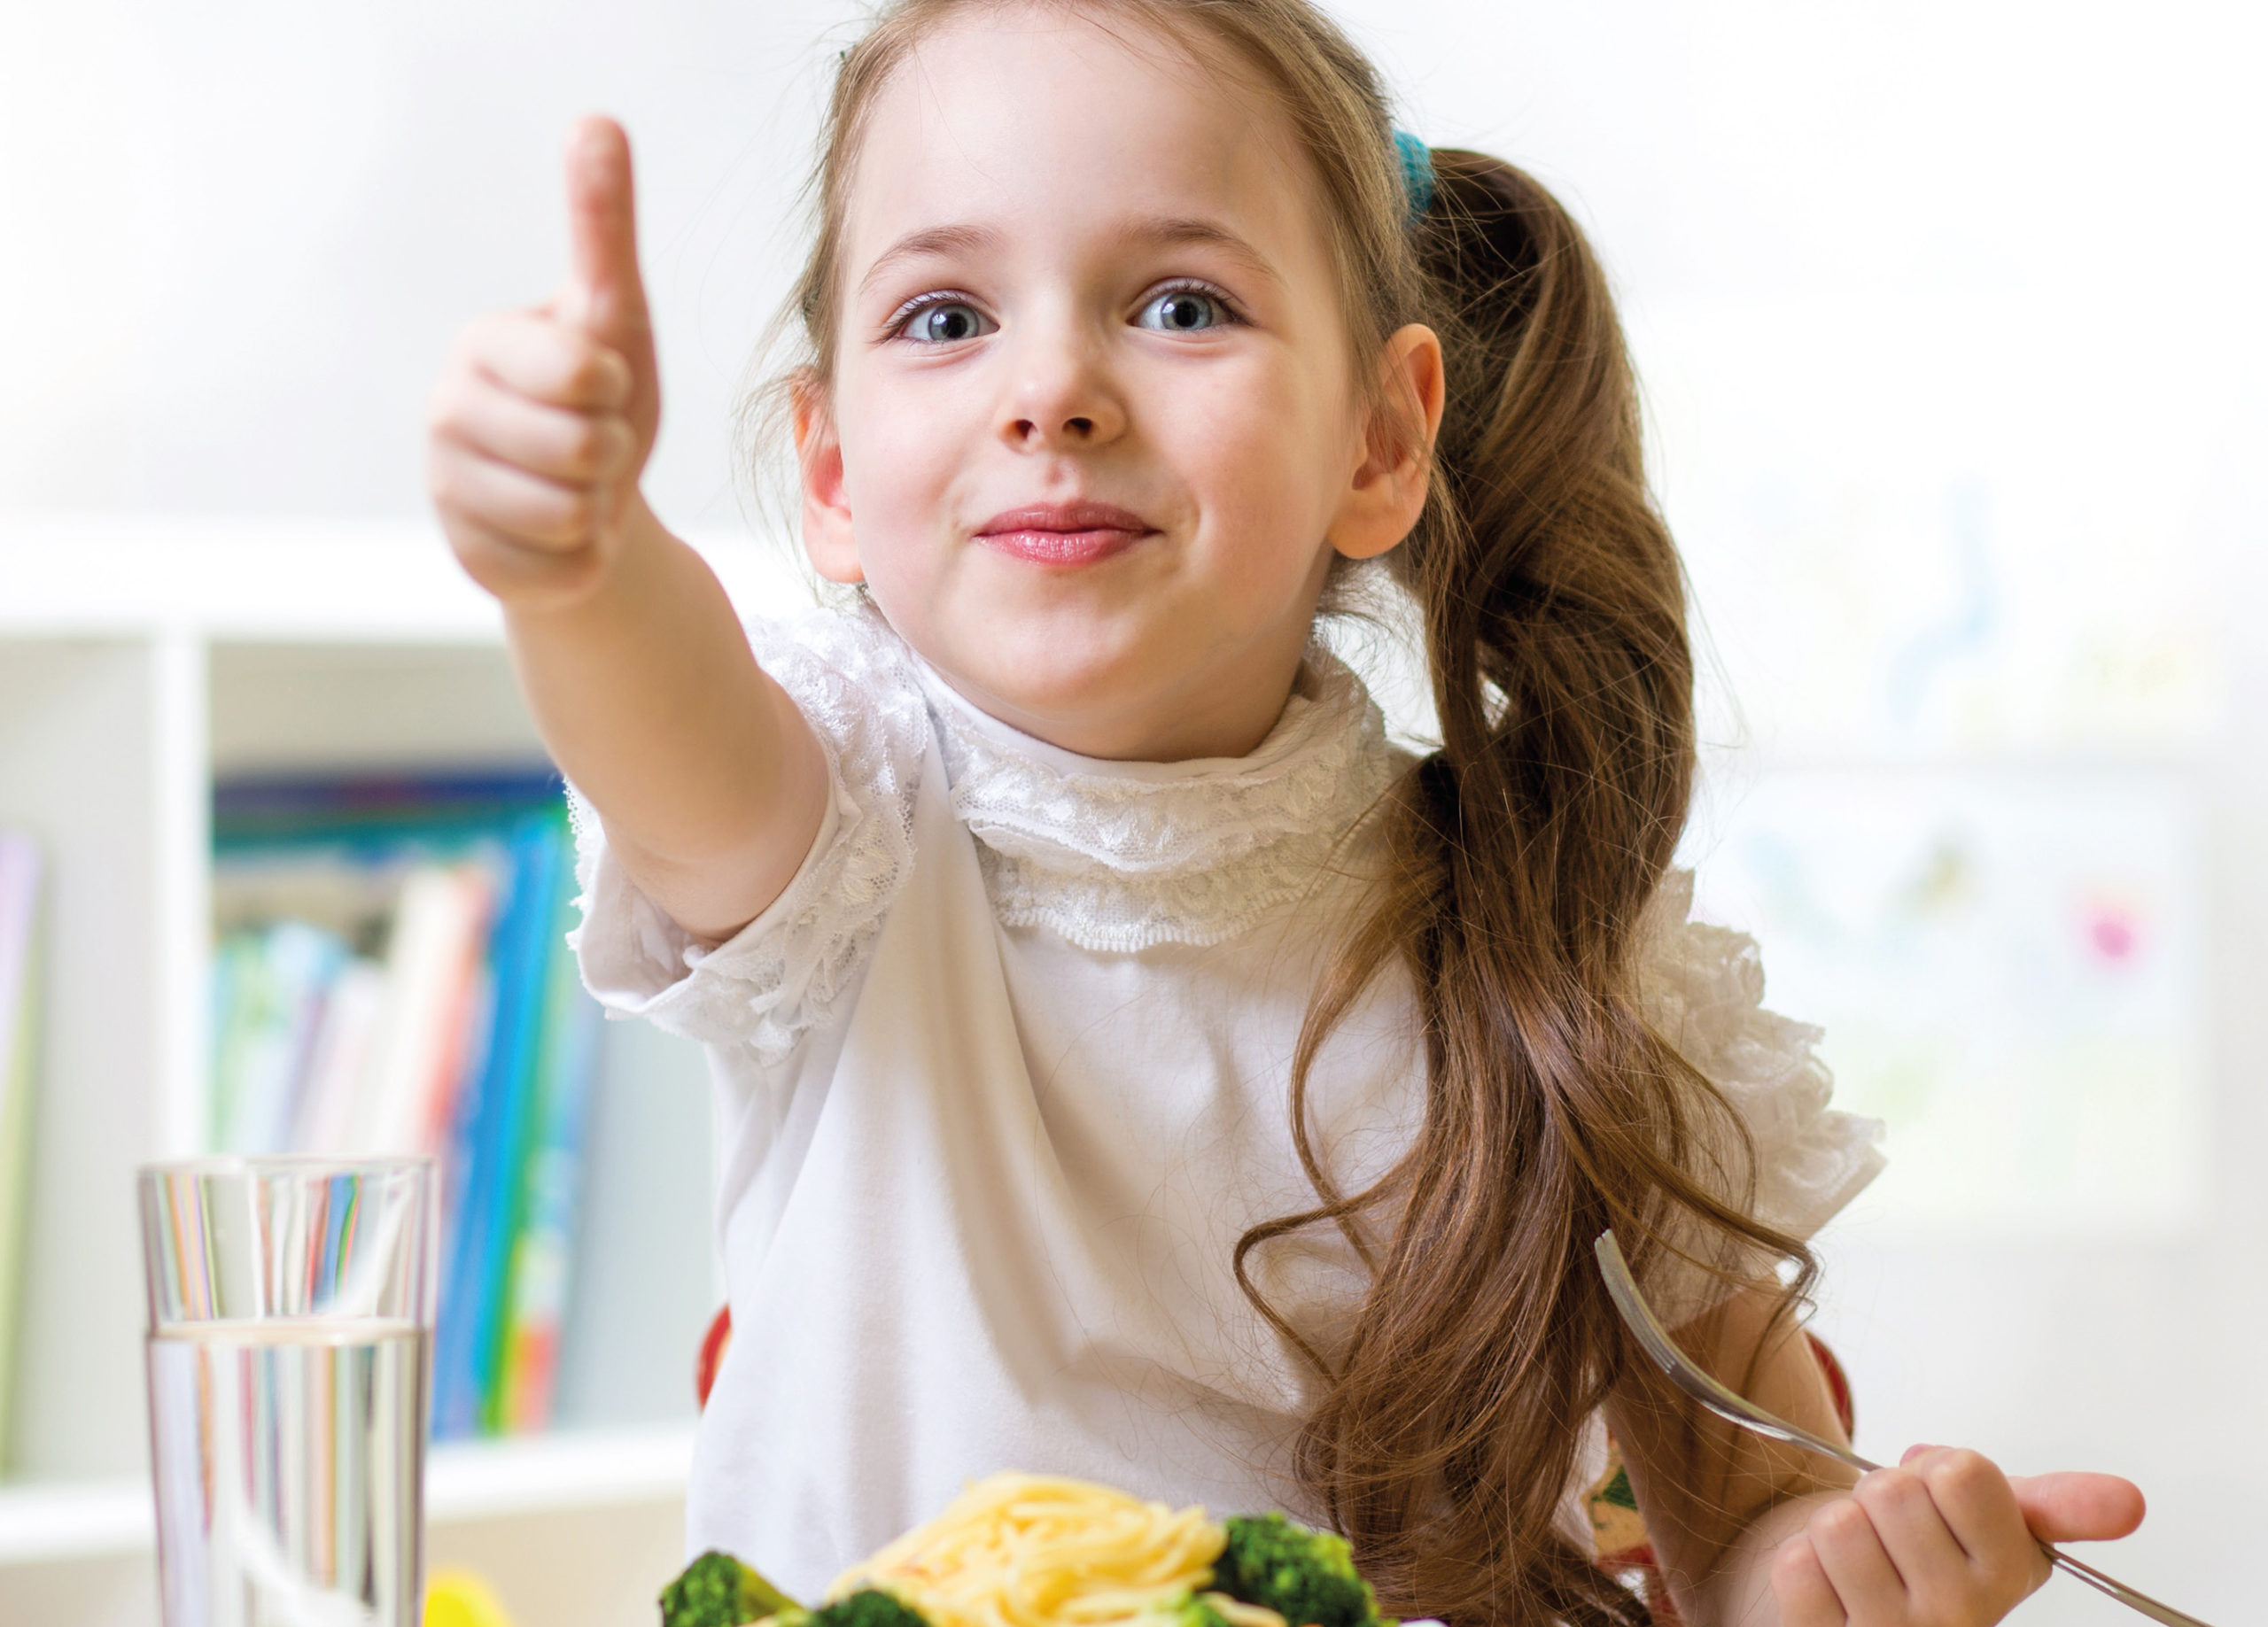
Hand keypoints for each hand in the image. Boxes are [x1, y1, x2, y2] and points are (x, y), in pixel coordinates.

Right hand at [428, 115, 660, 607]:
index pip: (583, 373)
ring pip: (572, 515)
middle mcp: (446, 415)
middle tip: (593, 442)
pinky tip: (565, 535)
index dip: (614, 388)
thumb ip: (602, 225)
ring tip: (579, 487)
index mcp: (481, 345)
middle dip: (613, 453)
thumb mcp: (612, 312)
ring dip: (600, 507)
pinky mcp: (469, 559)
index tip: (599, 383)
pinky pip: (566, 569)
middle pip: (583, 450)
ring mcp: (449, 491)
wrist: (584, 498)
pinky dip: (587, 559)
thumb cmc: (598, 396)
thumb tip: (597, 121)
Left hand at [1770, 1446, 2143, 1624]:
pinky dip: (1801, 1564)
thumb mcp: (1994, 1520)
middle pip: (1891, 1493)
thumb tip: (2129, 1501)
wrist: (1849, 1600)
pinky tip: (1829, 1589)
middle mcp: (1961, 1621)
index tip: (1941, 1499)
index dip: (1937, 1470)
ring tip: (1861, 1560)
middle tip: (1892, 1533)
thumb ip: (2055, 1503)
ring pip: (1839, 1527)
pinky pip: (1797, 1567)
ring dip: (1837, 1530)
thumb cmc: (1923, 1551)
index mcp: (2007, 1578)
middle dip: (1880, 1495)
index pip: (1962, 1474)